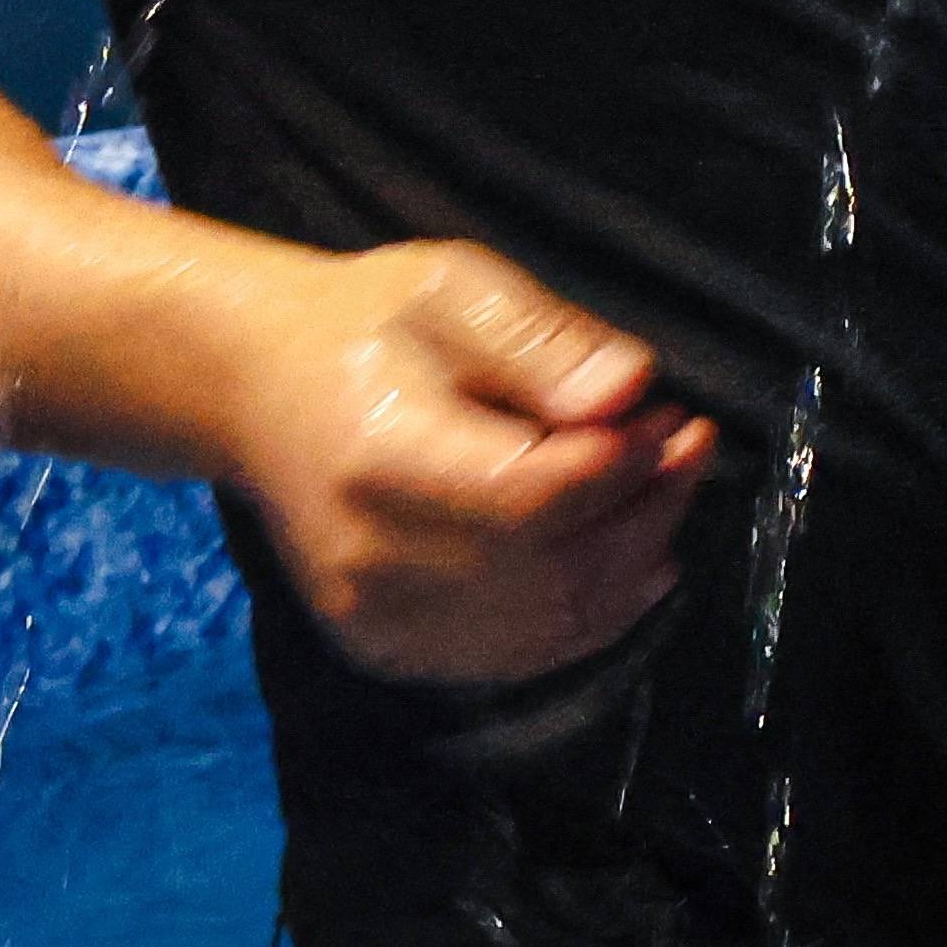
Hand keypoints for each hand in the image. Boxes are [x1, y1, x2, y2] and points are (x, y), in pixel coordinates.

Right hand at [205, 239, 716, 686]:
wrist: (257, 389)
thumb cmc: (367, 326)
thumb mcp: (453, 288)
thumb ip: (541, 341)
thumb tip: (629, 390)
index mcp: (379, 461)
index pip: (532, 498)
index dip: (626, 468)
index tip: (676, 418)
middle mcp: (369, 560)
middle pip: (552, 571)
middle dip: (647, 512)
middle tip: (690, 448)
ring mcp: (374, 619)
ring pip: (547, 627)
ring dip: (633, 566)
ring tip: (666, 493)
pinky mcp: (387, 649)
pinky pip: (518, 657)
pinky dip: (592, 617)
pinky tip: (633, 563)